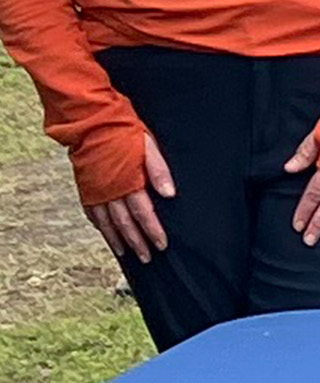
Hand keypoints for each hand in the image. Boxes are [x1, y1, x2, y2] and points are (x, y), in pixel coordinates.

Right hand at [84, 132, 173, 266]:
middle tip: (148, 257)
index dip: (153, 231)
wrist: (91, 124)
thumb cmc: (123, 133)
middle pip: (125, 224)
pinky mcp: (86, 190)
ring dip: (118, 241)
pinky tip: (108, 234)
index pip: (143, 214)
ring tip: (127, 254)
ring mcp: (95, 193)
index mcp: (127, 182)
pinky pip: (93, 215)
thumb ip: (159, 171)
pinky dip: (102, 227)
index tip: (162, 244)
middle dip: (138, 243)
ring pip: (107, 224)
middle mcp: (110, 192)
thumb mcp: (148, 146)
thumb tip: (170, 194)